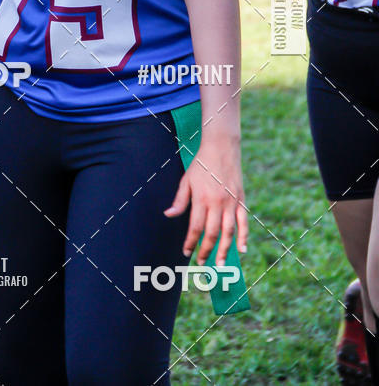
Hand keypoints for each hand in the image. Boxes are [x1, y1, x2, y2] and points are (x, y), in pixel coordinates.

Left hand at [164, 139, 247, 266]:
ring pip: (228, 232)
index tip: (185, 252)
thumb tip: (168, 215)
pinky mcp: (241, 200)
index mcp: (201, 198)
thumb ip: (179, 200)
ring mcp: (231, 202)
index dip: (190, 242)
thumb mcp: (186, 180)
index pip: (195, 227)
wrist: (221, 147)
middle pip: (212, 233)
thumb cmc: (201, 164)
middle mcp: (217, 203)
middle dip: (205, 250)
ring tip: (220, 264)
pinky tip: (242, 249)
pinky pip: (244, 222)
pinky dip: (244, 237)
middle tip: (200, 262)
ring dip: (225, 250)